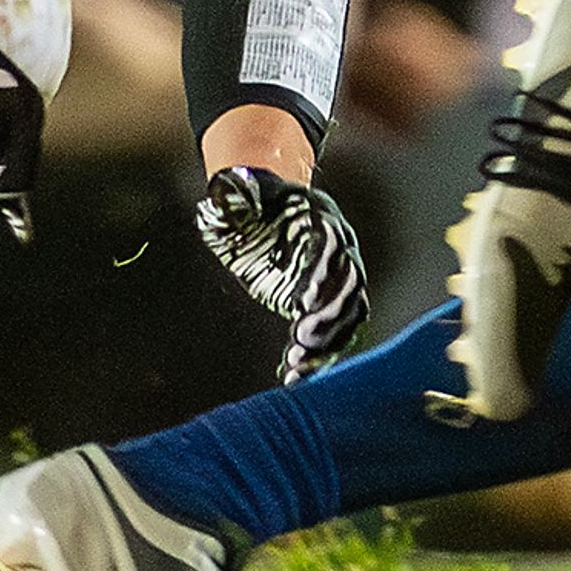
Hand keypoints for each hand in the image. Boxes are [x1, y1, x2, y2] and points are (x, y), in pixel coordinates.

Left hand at [196, 163, 368, 381]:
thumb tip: (221, 194)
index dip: (322, 270)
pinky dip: (320, 355)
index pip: (330, 242)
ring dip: (328, 339)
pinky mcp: (328, 304)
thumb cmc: (249, 203)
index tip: (304, 300)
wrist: (263, 216)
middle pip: (349, 281)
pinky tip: (296, 376)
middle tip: (302, 336)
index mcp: (318, 214)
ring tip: (297, 363)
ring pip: (349, 312)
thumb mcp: (234, 196)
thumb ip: (230, 196)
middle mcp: (339, 246)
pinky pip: (336, 332)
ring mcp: (338, 277)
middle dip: (329, 312)